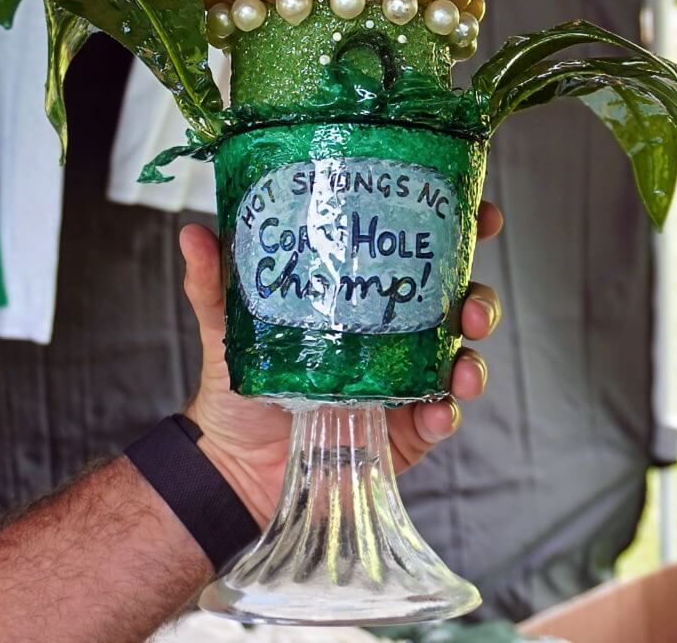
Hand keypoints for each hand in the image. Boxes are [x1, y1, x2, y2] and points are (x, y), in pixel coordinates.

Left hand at [178, 202, 504, 526]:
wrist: (235, 462)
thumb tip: (194, 233)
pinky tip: (436, 411)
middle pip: (459, 305)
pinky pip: (441, 418)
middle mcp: (397, 335)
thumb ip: (215, 282)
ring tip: (463, 363)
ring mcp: (408, 384)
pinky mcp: (407, 432)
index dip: (461, 229)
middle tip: (471, 305)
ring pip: (463, 360)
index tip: (482, 215)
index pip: (424, 252)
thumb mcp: (227, 325)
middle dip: (480, 300)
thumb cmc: (242, 383)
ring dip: (474, 358)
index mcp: (366, 296)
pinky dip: (446, 413)